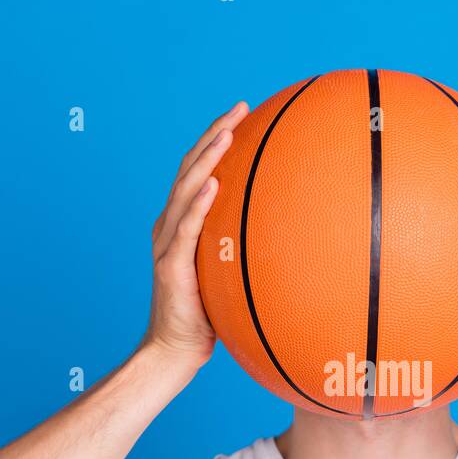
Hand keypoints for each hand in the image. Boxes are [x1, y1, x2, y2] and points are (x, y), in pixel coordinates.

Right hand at [141, 100, 249, 366]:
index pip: (199, 171)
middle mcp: (170, 225)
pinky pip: (186, 229)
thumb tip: (290, 238)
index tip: (243, 114)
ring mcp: (167, 243)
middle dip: (214, 135)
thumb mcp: (230, 274)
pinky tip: (213, 185)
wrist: (175, 350)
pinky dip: (198, 205)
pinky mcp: (170, 265)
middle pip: (190, 168)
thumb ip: (245, 251)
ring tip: (227, 134)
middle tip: (239, 108)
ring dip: (206, 159)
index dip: (217, 140)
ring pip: (186, 190)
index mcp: (183, 224)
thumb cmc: (207, 316)